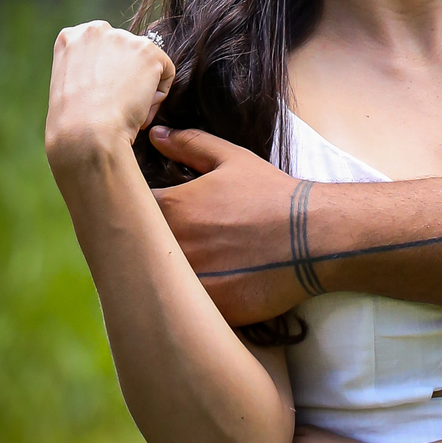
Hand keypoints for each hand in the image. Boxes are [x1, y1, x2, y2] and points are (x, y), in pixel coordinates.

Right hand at [46, 22, 173, 176]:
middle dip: (125, 80)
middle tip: (114, 106)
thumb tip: (111, 74)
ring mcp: (124, 38)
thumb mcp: (68, 86)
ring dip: (141, 88)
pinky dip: (158, 95)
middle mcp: (96, 30)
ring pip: (146, 64)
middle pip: (125, 55)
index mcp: (72, 37)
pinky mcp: (148, 51)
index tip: (100, 98)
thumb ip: (86, 69)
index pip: (101, 50)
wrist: (85, 134)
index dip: (105, 78)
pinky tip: (140, 109)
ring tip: (125, 110)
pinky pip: (166, 72)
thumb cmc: (73, 124)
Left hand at [149, 126, 307, 323]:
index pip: (128, 209)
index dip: (135, 210)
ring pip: (158, 281)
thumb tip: (155, 133)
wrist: (312, 237)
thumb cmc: (270, 194)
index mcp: (168, 207)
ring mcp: (186, 281)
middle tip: (178, 242)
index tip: (152, 212)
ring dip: (165, 274)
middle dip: (147, 244)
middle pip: (137, 249)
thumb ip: (188, 144)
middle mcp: (169, 245)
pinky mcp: (205, 309)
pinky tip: (209, 288)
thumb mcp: (230, 159)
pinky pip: (184, 308)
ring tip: (195, 266)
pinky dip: (189, 301)